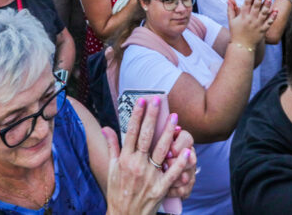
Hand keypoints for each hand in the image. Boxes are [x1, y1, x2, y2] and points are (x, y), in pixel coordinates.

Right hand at [101, 96, 194, 214]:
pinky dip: (179, 162)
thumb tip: (106, 128)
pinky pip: (171, 173)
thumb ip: (112, 147)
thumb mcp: (111, 169)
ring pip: (160, 150)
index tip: (142, 100)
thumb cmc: (117, 192)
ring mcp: (149, 177)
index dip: (137, 115)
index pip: (130, 132)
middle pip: (145, 136)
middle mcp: (136, 165)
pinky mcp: (159, 189)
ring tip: (175, 118)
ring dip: (168, 133)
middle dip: (152, 117)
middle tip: (158, 101)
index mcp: (124, 159)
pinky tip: (185, 150)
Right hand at [227, 0, 275, 48]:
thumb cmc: (235, 33)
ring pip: (263, 13)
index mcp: (243, 16)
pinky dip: (273, 16)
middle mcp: (251, 19)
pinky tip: (276, 10)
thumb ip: (231, 9)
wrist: (242, 47)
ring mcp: (258, 25)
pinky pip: (269, 23)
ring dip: (267, 5)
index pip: (246, 3)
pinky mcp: (263, 30)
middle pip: (256, 6)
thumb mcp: (231, 21)